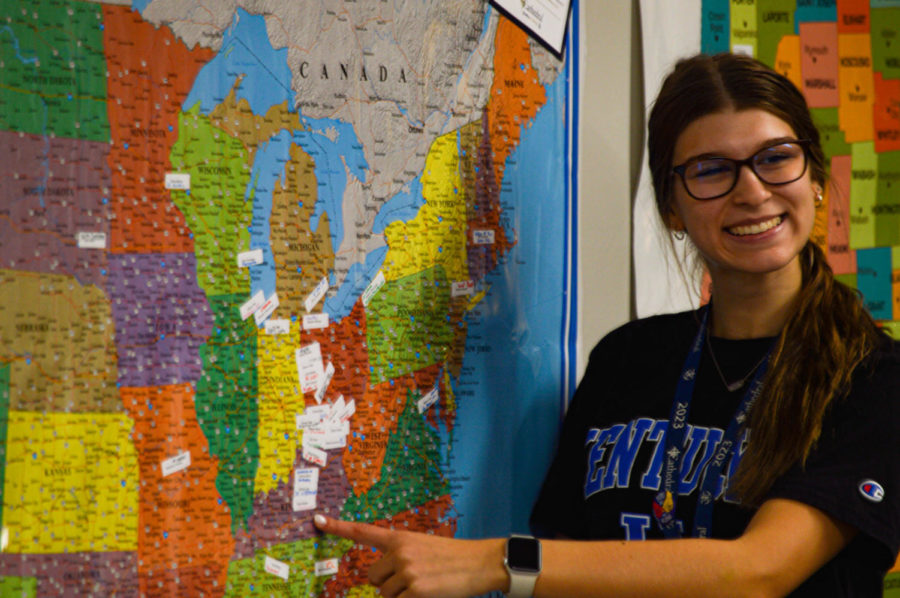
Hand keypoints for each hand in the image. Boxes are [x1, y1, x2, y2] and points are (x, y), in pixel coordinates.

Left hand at [314, 514, 507, 597]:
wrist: (480, 562)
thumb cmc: (452, 557)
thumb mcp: (422, 547)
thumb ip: (400, 556)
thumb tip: (380, 580)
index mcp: (400, 537)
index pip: (363, 531)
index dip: (337, 527)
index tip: (317, 520)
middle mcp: (399, 552)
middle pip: (372, 577)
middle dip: (387, 584)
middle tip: (412, 579)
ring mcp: (407, 572)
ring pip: (385, 595)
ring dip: (401, 596)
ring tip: (424, 585)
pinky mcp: (416, 591)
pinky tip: (428, 595)